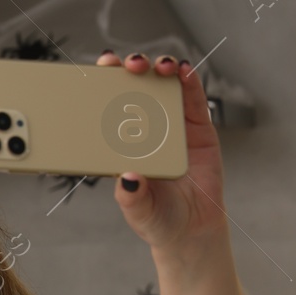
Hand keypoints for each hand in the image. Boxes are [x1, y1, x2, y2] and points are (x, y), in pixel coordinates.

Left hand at [96, 51, 227, 251]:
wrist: (192, 230)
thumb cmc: (157, 218)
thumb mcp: (138, 211)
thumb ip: (131, 197)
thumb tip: (128, 179)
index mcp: (120, 145)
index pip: (106, 108)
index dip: (101, 87)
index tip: (97, 72)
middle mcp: (144, 130)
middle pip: (133, 89)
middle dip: (129, 69)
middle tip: (127, 65)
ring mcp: (171, 126)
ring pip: (163, 88)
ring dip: (160, 70)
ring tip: (159, 67)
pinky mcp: (198, 130)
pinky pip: (193, 100)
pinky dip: (190, 82)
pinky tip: (184, 71)